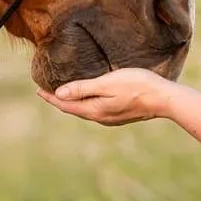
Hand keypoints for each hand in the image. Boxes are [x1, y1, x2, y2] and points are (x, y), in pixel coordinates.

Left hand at [37, 67, 176, 125]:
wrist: (163, 99)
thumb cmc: (136, 85)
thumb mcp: (107, 83)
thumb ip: (82, 88)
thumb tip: (59, 94)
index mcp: (94, 110)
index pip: (65, 105)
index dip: (50, 98)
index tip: (38, 90)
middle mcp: (100, 117)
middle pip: (73, 109)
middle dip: (59, 101)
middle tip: (46, 92)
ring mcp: (110, 118)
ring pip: (84, 111)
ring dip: (72, 103)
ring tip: (63, 95)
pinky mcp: (119, 114)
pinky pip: (95, 110)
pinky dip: (84, 103)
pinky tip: (87, 98)